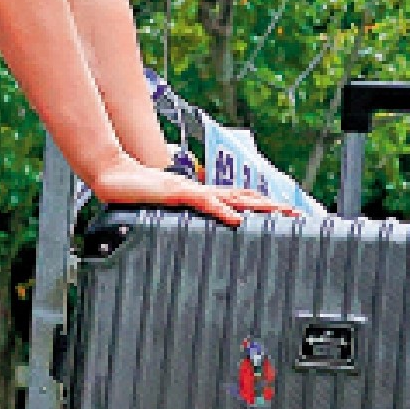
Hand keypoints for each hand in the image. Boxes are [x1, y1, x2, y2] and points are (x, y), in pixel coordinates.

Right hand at [83, 152, 299, 229]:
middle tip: (297, 214)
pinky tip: (235, 219)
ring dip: (258, 206)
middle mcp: (201, 190)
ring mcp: (191, 190)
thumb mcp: (163, 212)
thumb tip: (191, 232)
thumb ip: (180, 218)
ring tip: (279, 213)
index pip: (238, 199)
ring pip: (232, 196)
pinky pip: (204, 202)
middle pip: (244, 197)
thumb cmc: (134, 193)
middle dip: (272, 206)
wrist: (113, 176)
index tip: (283, 214)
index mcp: (200, 195)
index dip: (261, 205)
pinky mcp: (177, 193)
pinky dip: (222, 210)